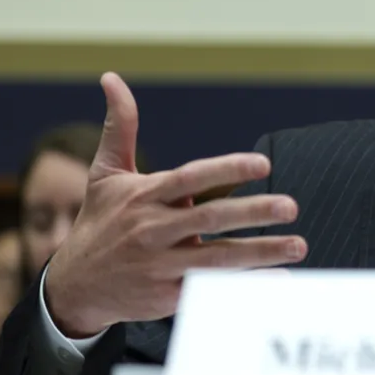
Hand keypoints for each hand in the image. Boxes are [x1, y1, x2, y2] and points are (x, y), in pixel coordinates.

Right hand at [45, 72, 308, 337]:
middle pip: (210, 220)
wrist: (75, 286)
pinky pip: (213, 290)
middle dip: (253, 212)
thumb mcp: (105, 174)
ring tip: (299, 245)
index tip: (264, 163)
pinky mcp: (168, 297)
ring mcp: (161, 266)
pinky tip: (280, 280)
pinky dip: (247, 286)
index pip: (190, 178)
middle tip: (291, 206)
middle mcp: (153, 230)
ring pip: (218, 259)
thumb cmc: (99, 222)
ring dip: (262, 252)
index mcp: (144, 197)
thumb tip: (112, 78)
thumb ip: (120, 127)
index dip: (227, 170)